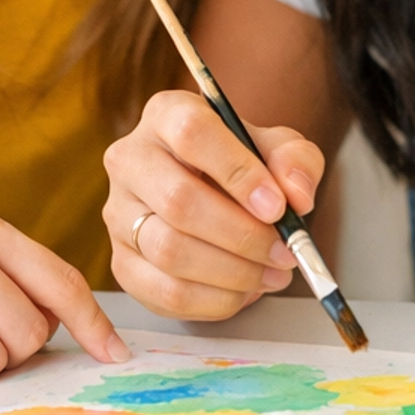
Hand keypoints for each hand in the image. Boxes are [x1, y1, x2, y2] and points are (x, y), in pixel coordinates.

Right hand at [103, 89, 324, 320]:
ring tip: (272, 273)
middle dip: (242, 235)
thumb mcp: (277, 149)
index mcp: (166, 115)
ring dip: (233, 272)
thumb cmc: (243, 166)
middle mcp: (130, 160)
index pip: (192, 133)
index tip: (276, 206)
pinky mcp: (122, 262)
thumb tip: (296, 196)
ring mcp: (119, 214)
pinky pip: (165, 292)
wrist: (216, 196)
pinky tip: (244, 289)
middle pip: (178, 200)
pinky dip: (214, 299)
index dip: (237, 171)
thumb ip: (295, 162)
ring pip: (170, 251)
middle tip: (284, 252)